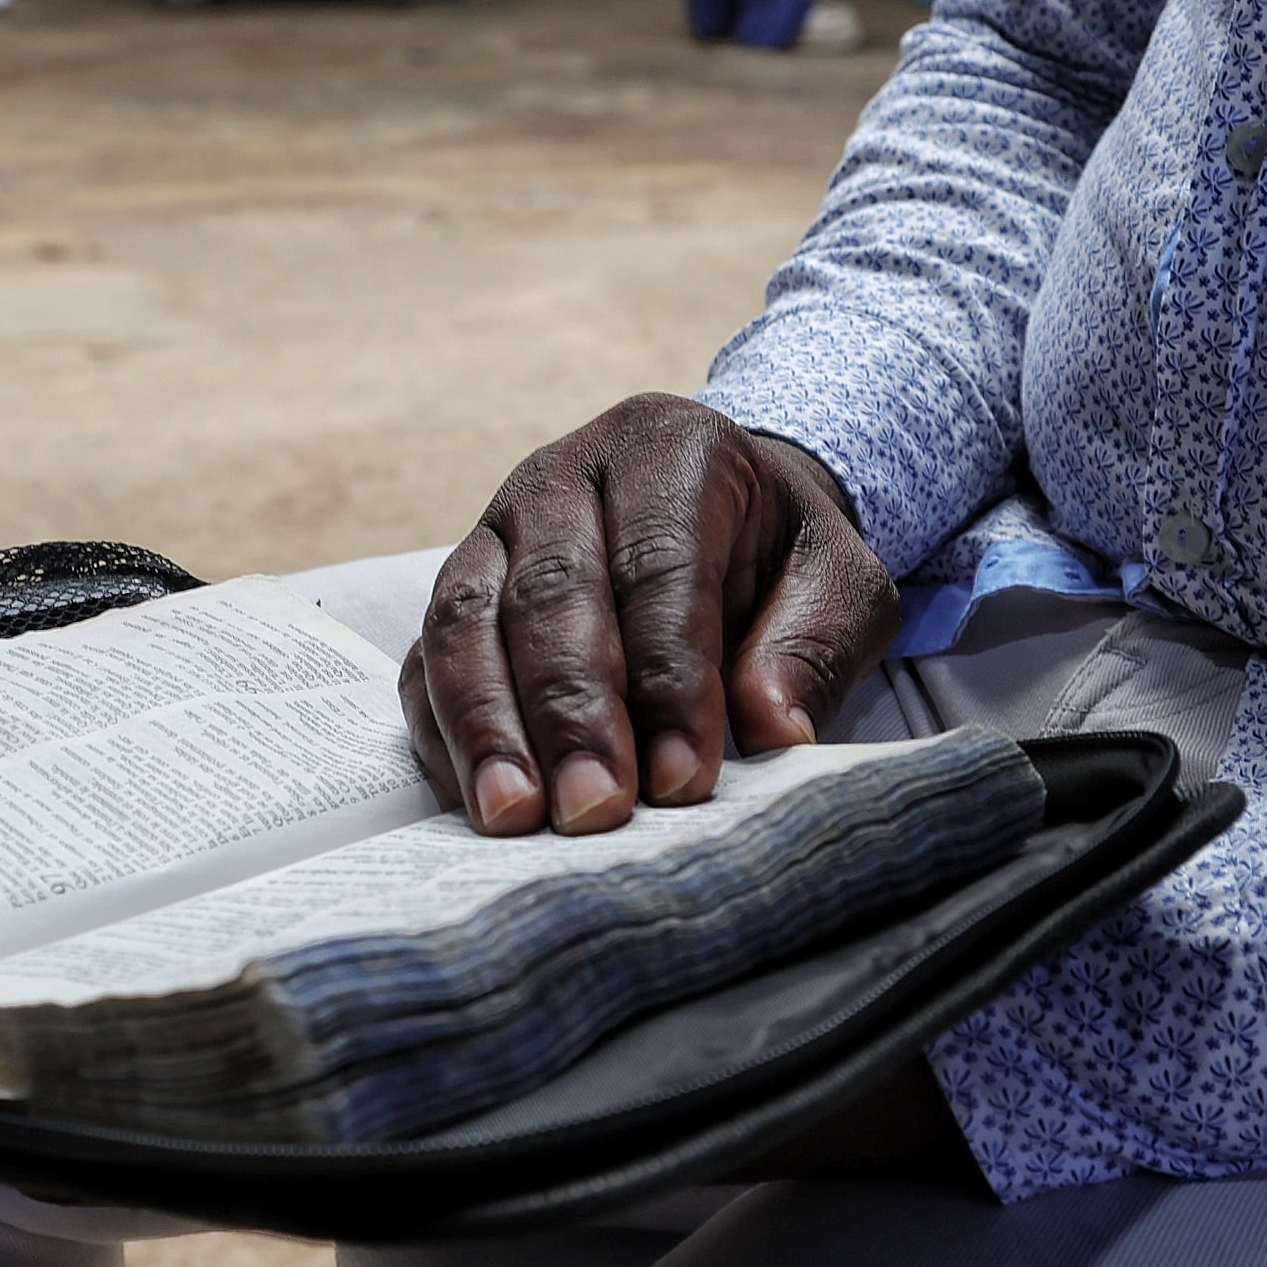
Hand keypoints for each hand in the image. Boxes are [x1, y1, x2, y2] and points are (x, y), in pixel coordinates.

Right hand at [400, 395, 900, 838]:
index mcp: (667, 448)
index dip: (669, 676)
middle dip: (570, 710)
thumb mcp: (840, 586)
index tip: (685, 780)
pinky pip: (427, 663)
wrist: (727, 521)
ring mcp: (493, 533)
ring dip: (488, 726)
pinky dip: (445, 736)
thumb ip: (811, 650)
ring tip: (516, 817)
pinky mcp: (456, 596)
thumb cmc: (784, 558)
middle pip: (549, 591)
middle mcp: (562, 477)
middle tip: (594, 810)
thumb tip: (770, 733)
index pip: (659, 564)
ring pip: (466, 620)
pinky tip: (478, 804)